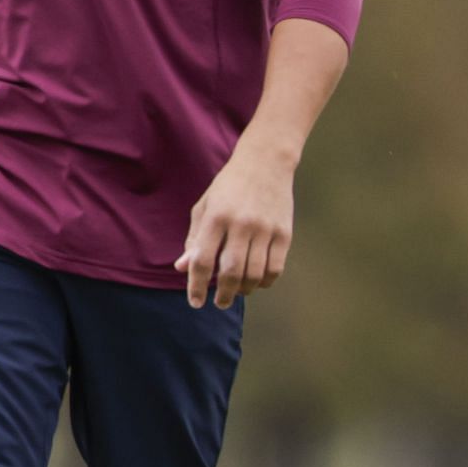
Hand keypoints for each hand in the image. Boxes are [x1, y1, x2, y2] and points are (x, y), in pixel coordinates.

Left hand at [175, 128, 297, 307]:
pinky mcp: (284, 233)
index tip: (194, 303)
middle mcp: (240, 224)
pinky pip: (275, 268)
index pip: (202, 260)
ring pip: (254, 274)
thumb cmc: (228, 188)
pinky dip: (265, 281)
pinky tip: (257, 282)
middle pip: (230, 271)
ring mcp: (265, 229)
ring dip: (243, 290)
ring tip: (236, 291)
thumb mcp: (204, 207)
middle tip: (218, 303)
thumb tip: (182, 268)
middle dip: (222, 294)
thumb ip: (194, 239)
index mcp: (215, 217)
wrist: (265, 163)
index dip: (195, 285)